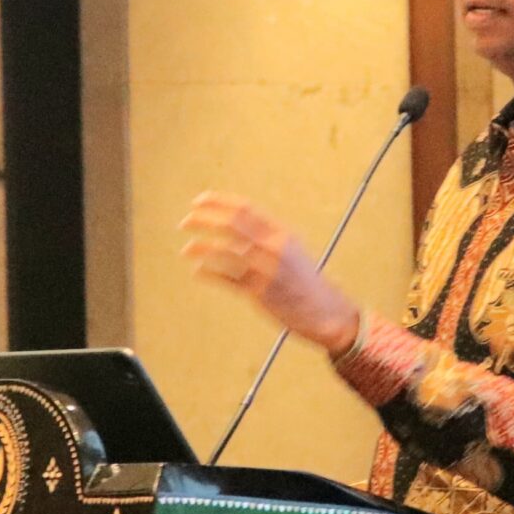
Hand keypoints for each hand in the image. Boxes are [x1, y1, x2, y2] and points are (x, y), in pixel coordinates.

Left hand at [180, 191, 363, 354]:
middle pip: (231, 225)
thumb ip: (266, 236)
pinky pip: (229, 280)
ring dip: (201, 248)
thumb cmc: (306, 280)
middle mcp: (273, 248)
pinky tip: (197, 271)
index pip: (244, 208)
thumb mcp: (291, 249)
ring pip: (226, 252)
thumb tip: (236, 224)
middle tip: (185, 222)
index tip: (198, 201)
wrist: (328, 311)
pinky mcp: (260, 293)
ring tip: (186, 249)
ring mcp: (266, 270)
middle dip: (204, 220)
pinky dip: (210, 274)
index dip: (217, 202)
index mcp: (281, 233)